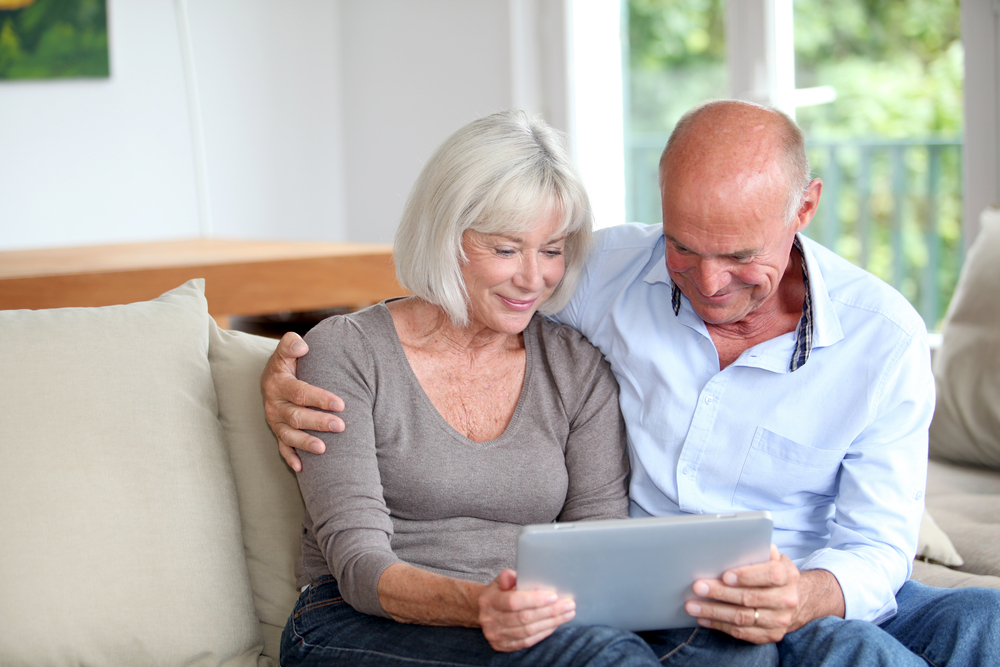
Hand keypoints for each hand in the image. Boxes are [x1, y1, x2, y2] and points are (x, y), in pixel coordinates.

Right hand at [261, 332, 344, 471]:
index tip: (340, 404)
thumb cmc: (287, 363)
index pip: (299, 392)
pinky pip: (281, 447)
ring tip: (323, 449)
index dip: (319, 399)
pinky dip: (290, 458)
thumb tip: (302, 346)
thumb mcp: (286, 350)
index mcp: (278, 384)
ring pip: (289, 435)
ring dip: (305, 443)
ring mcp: (274, 421)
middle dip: (318, 422)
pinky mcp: (277, 432)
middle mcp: (274, 404)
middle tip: (341, 426)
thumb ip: (291, 344)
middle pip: (296, 416)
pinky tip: (302, 468)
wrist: (272, 377)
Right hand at [478, 570, 576, 651]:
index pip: (514, 601)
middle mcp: (490, 619)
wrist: (485, 612)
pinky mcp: (503, 645)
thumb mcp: (501, 581)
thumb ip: (509, 577)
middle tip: (568, 604)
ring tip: (567, 614)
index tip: (554, 595)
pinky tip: (555, 624)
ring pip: (528, 631)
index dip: (535, 600)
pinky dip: (544, 632)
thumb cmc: (499, 593)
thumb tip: (521, 573)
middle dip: (550, 611)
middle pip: (524, 617)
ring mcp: (496, 635)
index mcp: (489, 600)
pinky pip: (527, 641)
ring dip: (551, 622)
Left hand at [684, 545, 808, 643]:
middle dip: (720, 593)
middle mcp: (787, 599)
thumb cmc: (773, 572)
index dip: (747, 575)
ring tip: (692, 606)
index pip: (770, 575)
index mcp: (788, 576)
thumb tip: (741, 541)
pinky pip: (741, 633)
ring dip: (714, 612)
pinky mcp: (771, 636)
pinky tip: (703, 619)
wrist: (793, 599)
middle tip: (697, 587)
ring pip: (742, 618)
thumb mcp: (772, 558)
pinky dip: (719, 625)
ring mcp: (780, 620)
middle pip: (750, 598)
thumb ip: (759, 551)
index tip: (725, 575)